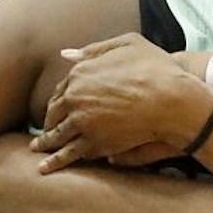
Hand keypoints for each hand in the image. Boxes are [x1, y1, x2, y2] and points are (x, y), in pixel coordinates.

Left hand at [30, 33, 212, 171]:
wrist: (174, 99)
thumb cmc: (158, 69)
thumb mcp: (130, 44)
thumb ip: (97, 48)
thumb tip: (66, 55)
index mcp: (80, 73)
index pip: (62, 88)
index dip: (61, 98)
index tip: (60, 106)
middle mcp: (74, 97)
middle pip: (55, 112)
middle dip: (49, 120)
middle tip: (46, 128)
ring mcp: (82, 121)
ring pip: (57, 134)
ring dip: (45, 142)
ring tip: (38, 148)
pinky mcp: (93, 142)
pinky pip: (69, 153)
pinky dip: (55, 162)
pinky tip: (45, 168)